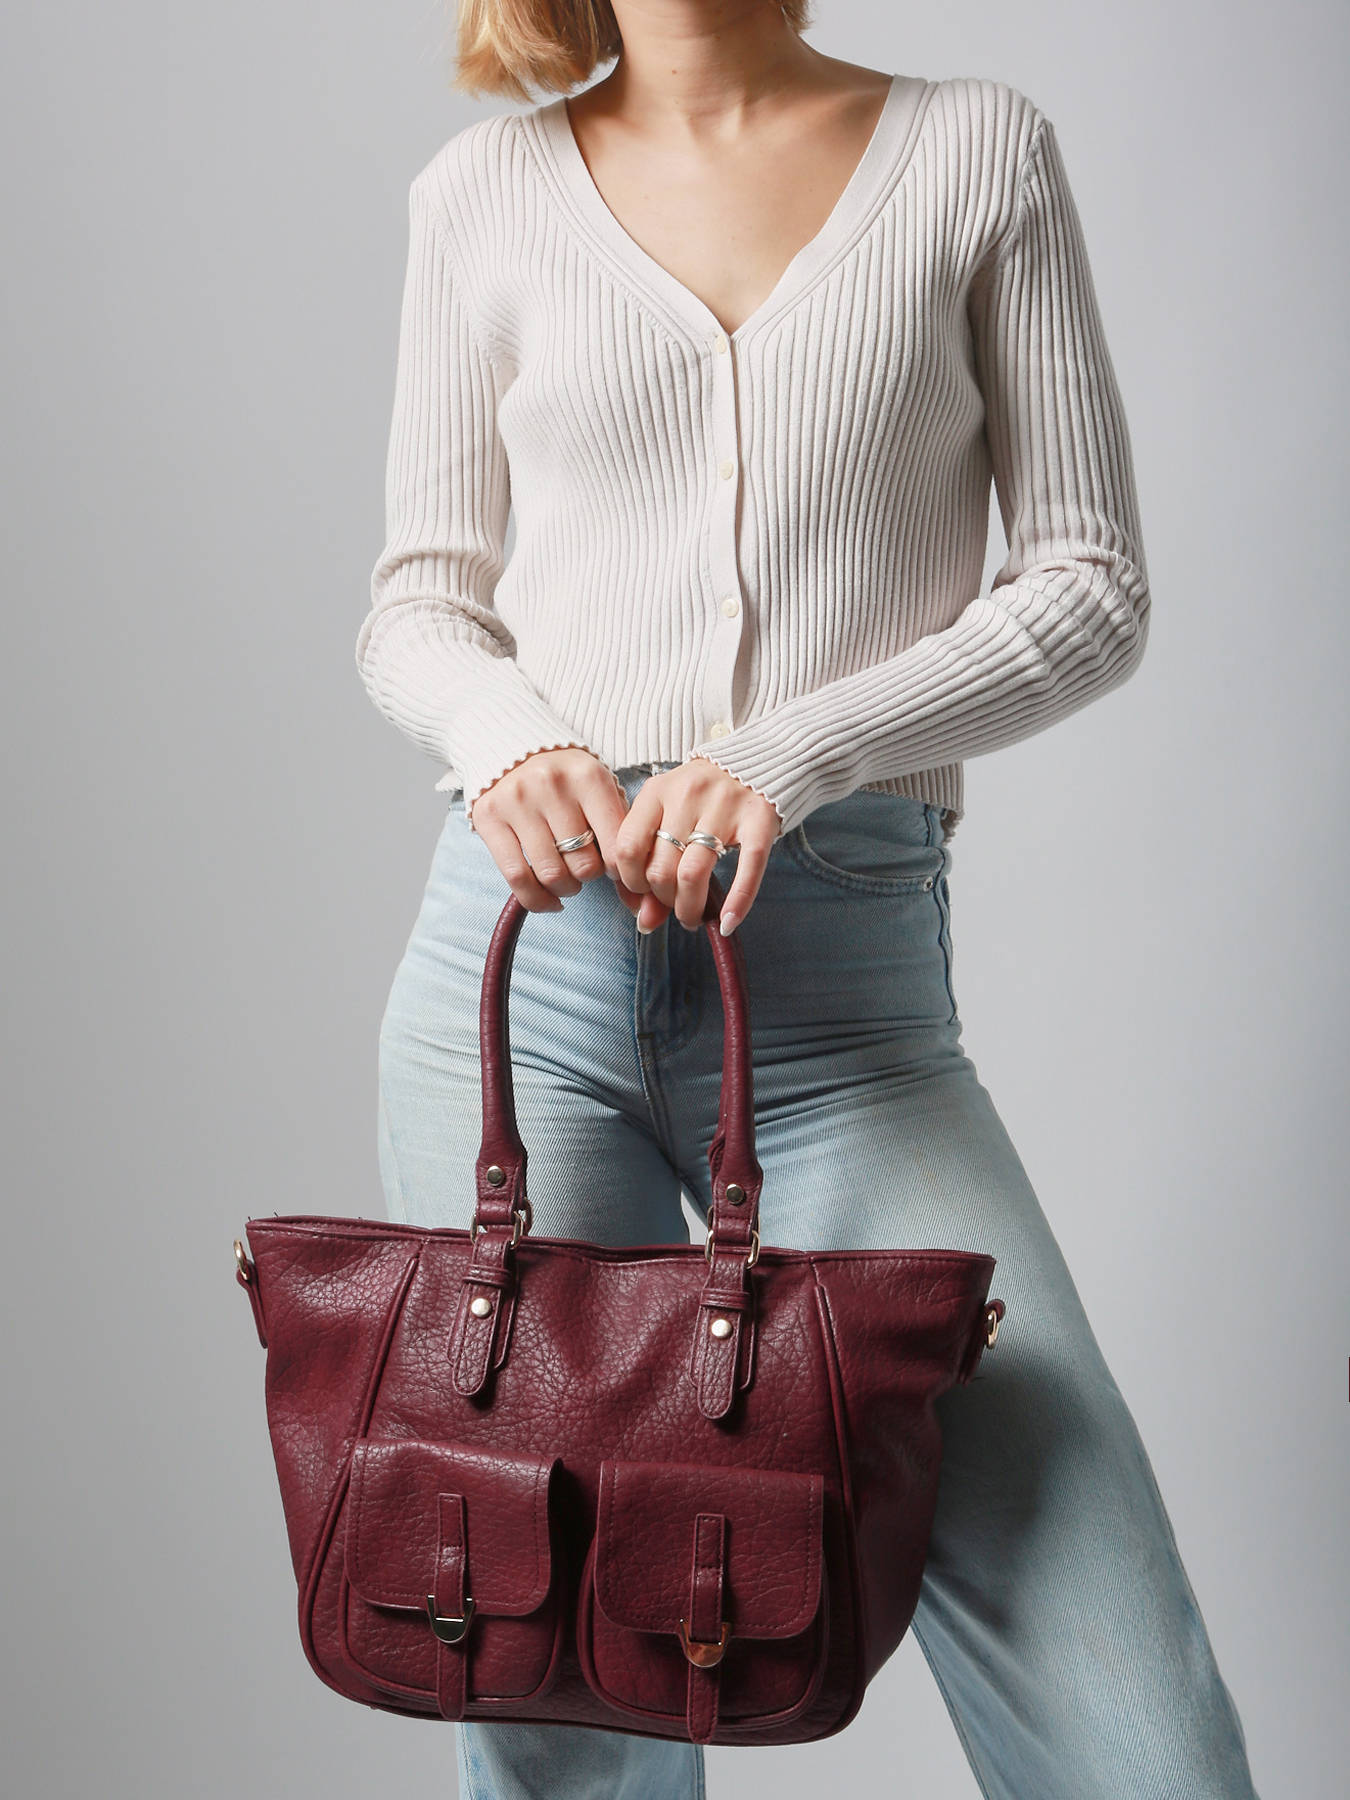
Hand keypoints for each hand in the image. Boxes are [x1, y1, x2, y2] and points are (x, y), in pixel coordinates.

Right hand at [468, 747, 640, 913]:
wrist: (515, 750)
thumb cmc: (569, 783)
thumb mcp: (600, 794)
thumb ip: (620, 837)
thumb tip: (636, 902)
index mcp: (589, 777)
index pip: (615, 847)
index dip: (619, 871)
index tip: (613, 870)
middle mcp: (552, 785)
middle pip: (584, 865)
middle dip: (589, 877)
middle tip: (585, 869)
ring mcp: (517, 801)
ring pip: (551, 875)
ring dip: (565, 889)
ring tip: (567, 880)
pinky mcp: (489, 817)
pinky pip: (516, 877)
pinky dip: (536, 899)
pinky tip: (548, 899)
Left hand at [614, 758, 782, 936]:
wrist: (758, 759)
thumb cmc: (703, 796)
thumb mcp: (670, 813)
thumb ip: (651, 860)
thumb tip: (645, 922)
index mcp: (657, 791)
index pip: (627, 847)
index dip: (630, 881)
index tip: (643, 893)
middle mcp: (688, 795)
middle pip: (660, 868)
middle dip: (663, 900)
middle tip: (674, 908)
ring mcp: (725, 806)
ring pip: (693, 874)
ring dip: (690, 907)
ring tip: (693, 917)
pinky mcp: (760, 818)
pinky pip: (747, 869)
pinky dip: (737, 903)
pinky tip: (728, 923)